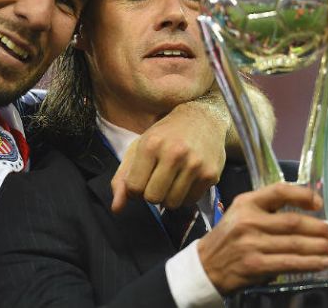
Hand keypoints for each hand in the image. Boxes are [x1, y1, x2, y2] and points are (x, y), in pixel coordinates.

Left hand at [110, 101, 226, 211]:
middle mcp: (174, 154)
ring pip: (172, 204)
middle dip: (152, 193)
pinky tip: (186, 180)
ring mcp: (195, 165)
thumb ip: (122, 178)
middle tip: (158, 179)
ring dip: (169, 197)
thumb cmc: (166, 134)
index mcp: (151, 145)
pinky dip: (185, 196)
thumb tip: (116, 208)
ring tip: (172, 180)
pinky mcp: (210, 174)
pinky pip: (190, 201)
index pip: (134, 188)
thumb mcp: (139, 148)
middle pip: (153, 198)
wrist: (203, 118)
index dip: (135, 188)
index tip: (142, 178)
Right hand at [197, 183, 327, 294]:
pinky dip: (309, 263)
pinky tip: (322, 263)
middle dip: (318, 227)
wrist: (205, 266)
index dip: (303, 195)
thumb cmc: (228, 237)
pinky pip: (289, 263)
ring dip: (319, 247)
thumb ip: (266, 208)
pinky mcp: (255, 265)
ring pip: (295, 244)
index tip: (318, 203)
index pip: (279, 191)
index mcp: (247, 203)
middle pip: (293, 221)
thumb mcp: (241, 213)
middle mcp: (249, 221)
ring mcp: (251, 244)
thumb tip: (304, 209)